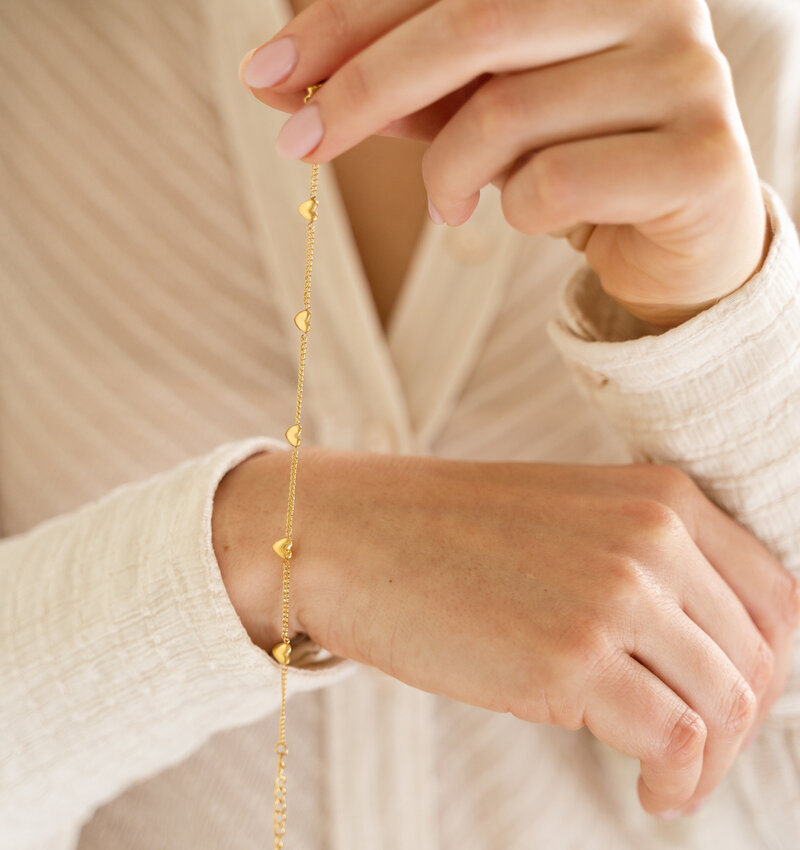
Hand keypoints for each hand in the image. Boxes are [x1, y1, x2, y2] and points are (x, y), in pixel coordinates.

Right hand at [215, 447, 799, 818]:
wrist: (358, 534)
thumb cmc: (453, 533)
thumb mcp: (573, 523)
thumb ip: (646, 566)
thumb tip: (703, 654)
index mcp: (663, 498)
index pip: (777, 598)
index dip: (768, 667)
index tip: (731, 702)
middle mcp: (653, 540)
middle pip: (759, 659)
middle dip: (741, 723)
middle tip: (695, 755)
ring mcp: (615, 597)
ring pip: (730, 706)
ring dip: (712, 763)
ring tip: (669, 781)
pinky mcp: (572, 660)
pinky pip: (677, 742)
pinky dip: (678, 784)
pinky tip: (649, 793)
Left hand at [240, 0, 771, 327]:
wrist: (681, 234)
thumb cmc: (575, 159)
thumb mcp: (480, 115)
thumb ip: (406, 90)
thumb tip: (285, 80)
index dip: (345, 20)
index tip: (266, 72)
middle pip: (473, 23)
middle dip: (364, 87)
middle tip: (301, 143)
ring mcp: (685, 69)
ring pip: (508, 112)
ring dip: (450, 172)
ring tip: (452, 202)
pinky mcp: (701, 154)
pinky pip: (558, 182)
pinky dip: (518, 212)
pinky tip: (530, 216)